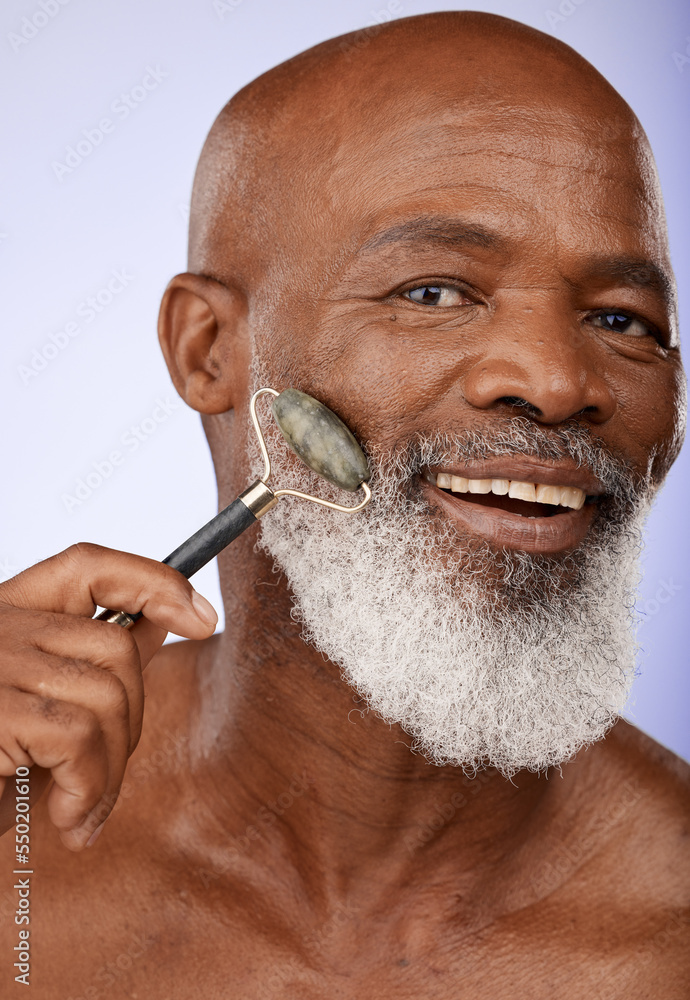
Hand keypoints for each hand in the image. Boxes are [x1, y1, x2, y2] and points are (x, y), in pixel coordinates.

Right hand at [0, 543, 216, 849]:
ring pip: (107, 695)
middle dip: (132, 722)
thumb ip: (94, 663)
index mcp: (6, 617)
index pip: (85, 566)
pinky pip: (80, 738)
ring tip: (83, 812)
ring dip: (110, 771)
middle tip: (102, 780)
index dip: (150, 581)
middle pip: (116, 645)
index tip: (200, 618)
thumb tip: (167, 623)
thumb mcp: (42, 714)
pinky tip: (66, 821)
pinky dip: (88, 789)